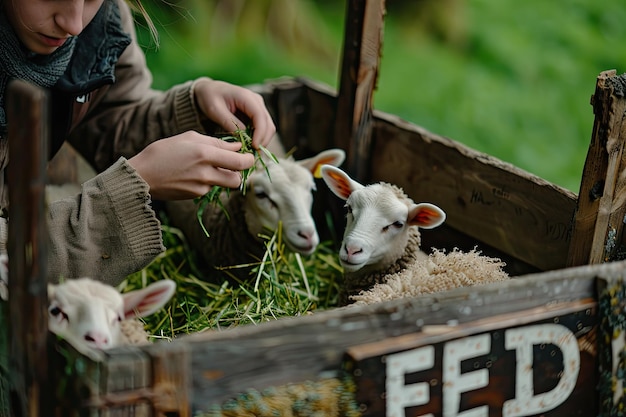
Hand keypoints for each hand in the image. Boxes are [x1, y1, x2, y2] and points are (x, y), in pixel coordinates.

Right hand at [128, 131, 254, 199]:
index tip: (248, 156)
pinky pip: (211, 188)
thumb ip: (216, 142)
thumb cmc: (163, 151)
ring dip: (224, 177)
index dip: (249, 160)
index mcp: (205, 153)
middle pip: (237, 179)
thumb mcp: (189, 138)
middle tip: (233, 164)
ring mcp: (201, 186)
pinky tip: (194, 175)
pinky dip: (209, 182)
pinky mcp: (195, 196)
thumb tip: (238, 146)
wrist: (142, 175)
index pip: (240, 162)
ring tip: (210, 167)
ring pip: (225, 184)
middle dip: (239, 172)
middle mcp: (205, 172)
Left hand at [193, 78, 275, 148]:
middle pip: (268, 124)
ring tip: (249, 152)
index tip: (254, 147)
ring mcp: (258, 108)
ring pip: (268, 128)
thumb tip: (243, 137)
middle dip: (263, 141)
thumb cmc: (210, 97)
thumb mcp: (215, 110)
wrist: (210, 90)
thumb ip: (229, 122)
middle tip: (252, 154)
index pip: (260, 117)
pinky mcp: (256, 115)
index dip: (260, 133)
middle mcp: (257, 101)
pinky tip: (249, 147)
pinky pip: (262, 129)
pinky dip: (258, 139)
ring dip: (261, 141)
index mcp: (247, 97)